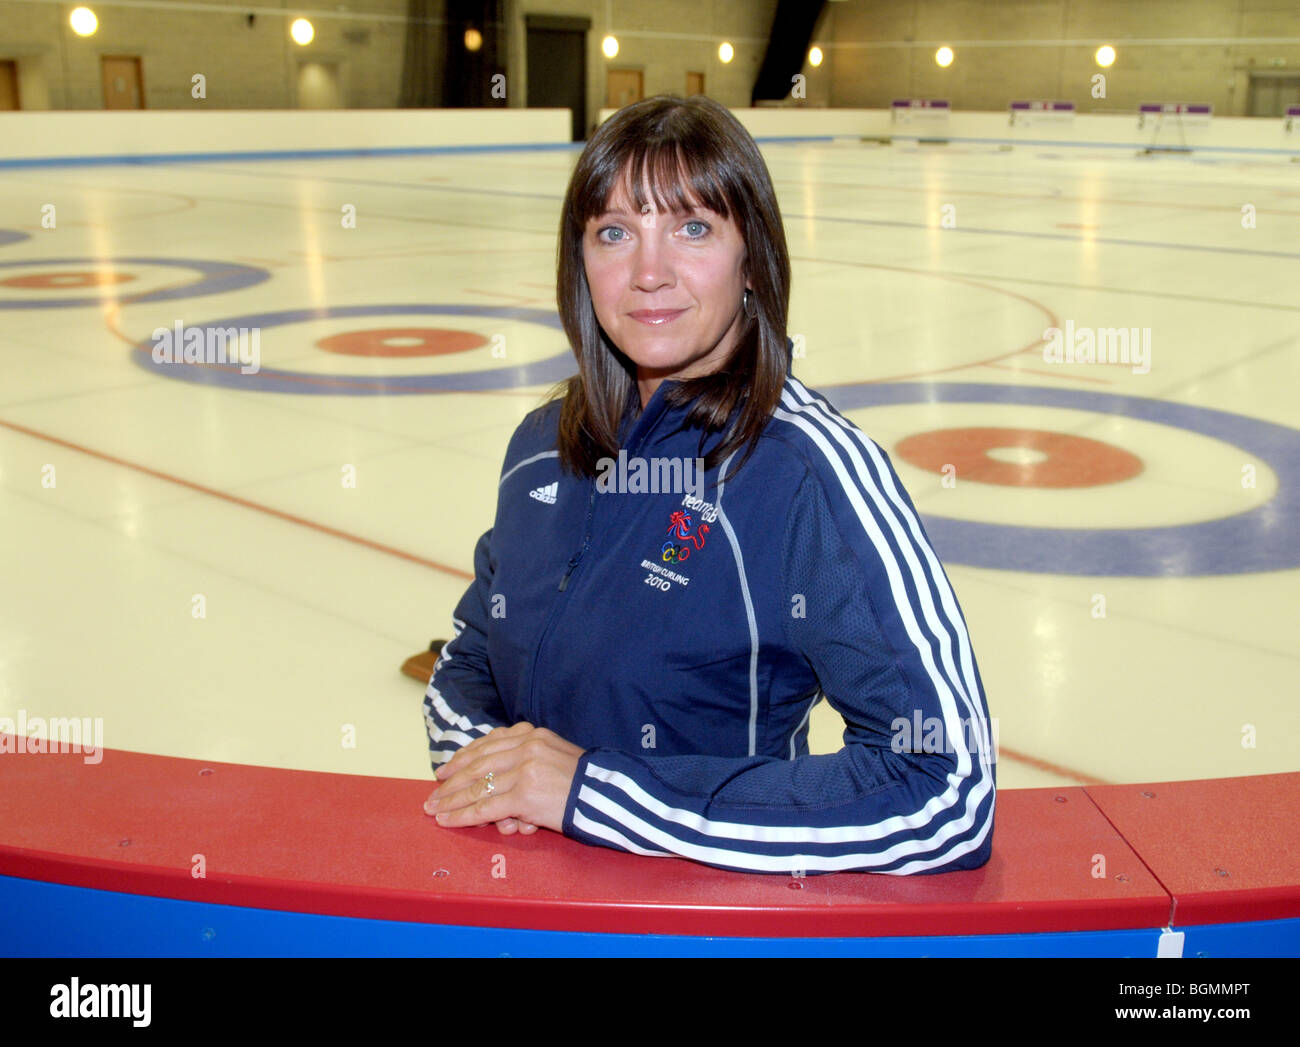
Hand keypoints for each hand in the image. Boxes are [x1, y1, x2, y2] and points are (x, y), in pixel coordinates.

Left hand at [423, 722, 583, 834]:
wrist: (607, 796)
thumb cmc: (584, 782)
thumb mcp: (555, 756)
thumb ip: (526, 760)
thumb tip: (495, 781)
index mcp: (532, 733)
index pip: (488, 743)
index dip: (463, 757)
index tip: (445, 769)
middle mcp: (526, 746)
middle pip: (478, 763)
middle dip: (452, 781)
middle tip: (433, 794)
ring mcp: (525, 770)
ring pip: (477, 786)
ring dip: (452, 801)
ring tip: (435, 810)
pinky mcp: (525, 795)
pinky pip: (486, 807)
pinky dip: (463, 816)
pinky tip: (448, 820)